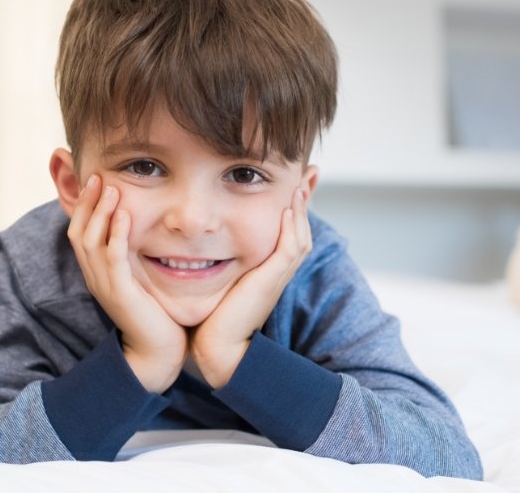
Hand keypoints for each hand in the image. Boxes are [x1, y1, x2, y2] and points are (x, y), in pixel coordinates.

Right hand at [68, 175, 187, 393]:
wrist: (158, 353)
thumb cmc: (155, 315)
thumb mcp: (140, 280)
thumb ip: (136, 258)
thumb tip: (145, 233)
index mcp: (98, 274)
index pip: (81, 234)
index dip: (86, 207)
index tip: (97, 182)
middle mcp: (95, 277)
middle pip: (79, 232)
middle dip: (87, 203)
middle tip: (98, 176)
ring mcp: (105, 286)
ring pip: (91, 242)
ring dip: (101, 213)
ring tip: (111, 188)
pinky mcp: (121, 293)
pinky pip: (113, 259)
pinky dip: (117, 235)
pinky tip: (125, 216)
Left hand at [190, 187, 311, 388]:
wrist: (218, 346)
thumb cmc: (215, 316)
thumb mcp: (224, 280)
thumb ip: (224, 260)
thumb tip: (209, 242)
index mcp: (271, 270)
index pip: (290, 232)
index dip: (296, 208)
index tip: (296, 183)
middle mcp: (280, 271)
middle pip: (302, 229)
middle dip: (306, 201)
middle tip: (310, 173)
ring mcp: (279, 276)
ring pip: (300, 236)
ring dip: (301, 209)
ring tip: (301, 184)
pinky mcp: (272, 280)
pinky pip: (289, 249)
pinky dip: (291, 228)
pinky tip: (288, 209)